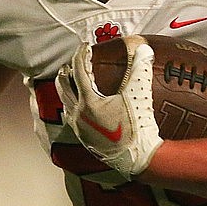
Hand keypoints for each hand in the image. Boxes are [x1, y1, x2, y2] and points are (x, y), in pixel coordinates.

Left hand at [56, 36, 163, 177]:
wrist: (137, 158)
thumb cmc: (137, 127)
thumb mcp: (140, 94)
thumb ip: (140, 68)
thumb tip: (143, 47)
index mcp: (88, 101)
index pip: (78, 70)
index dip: (81, 55)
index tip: (86, 46)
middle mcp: (78, 114)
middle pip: (63, 86)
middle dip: (68, 71)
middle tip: (77, 63)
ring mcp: (79, 128)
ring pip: (65, 102)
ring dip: (68, 89)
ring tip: (76, 82)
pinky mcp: (84, 138)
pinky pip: (71, 116)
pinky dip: (74, 105)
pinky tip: (84, 106)